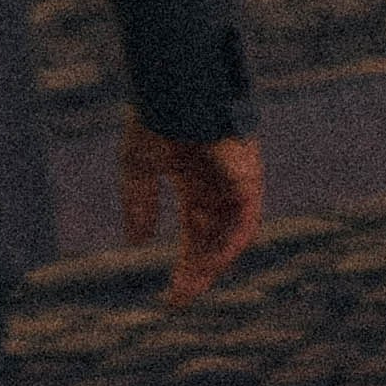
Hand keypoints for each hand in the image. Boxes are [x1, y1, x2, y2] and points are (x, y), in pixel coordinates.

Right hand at [120, 114, 264, 306]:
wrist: (174, 87)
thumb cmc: (156, 117)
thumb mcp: (139, 166)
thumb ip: (138, 202)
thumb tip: (137, 242)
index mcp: (195, 180)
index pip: (197, 232)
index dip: (187, 263)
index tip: (171, 296)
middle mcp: (219, 185)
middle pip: (215, 240)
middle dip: (198, 270)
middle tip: (178, 298)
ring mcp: (236, 181)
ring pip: (232, 235)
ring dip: (213, 262)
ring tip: (190, 285)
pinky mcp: (248, 175)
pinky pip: (246, 218)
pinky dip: (231, 242)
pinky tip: (212, 261)